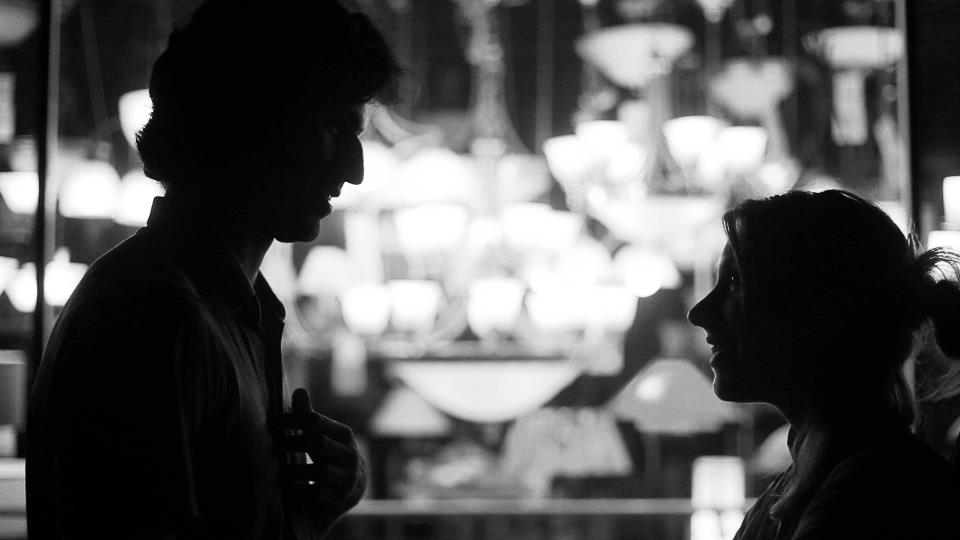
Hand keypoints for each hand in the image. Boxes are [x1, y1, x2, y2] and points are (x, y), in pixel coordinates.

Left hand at [280, 388, 365, 511]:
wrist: (352, 487)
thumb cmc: (330, 454)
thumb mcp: (325, 435)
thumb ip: (310, 416)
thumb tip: (299, 390)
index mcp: (344, 435)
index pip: (317, 421)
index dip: (292, 420)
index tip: (273, 423)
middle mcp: (349, 454)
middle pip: (318, 443)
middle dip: (292, 442)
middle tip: (272, 444)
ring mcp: (346, 477)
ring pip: (319, 471)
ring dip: (294, 468)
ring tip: (276, 467)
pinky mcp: (339, 497)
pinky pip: (317, 494)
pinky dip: (299, 489)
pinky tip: (285, 486)